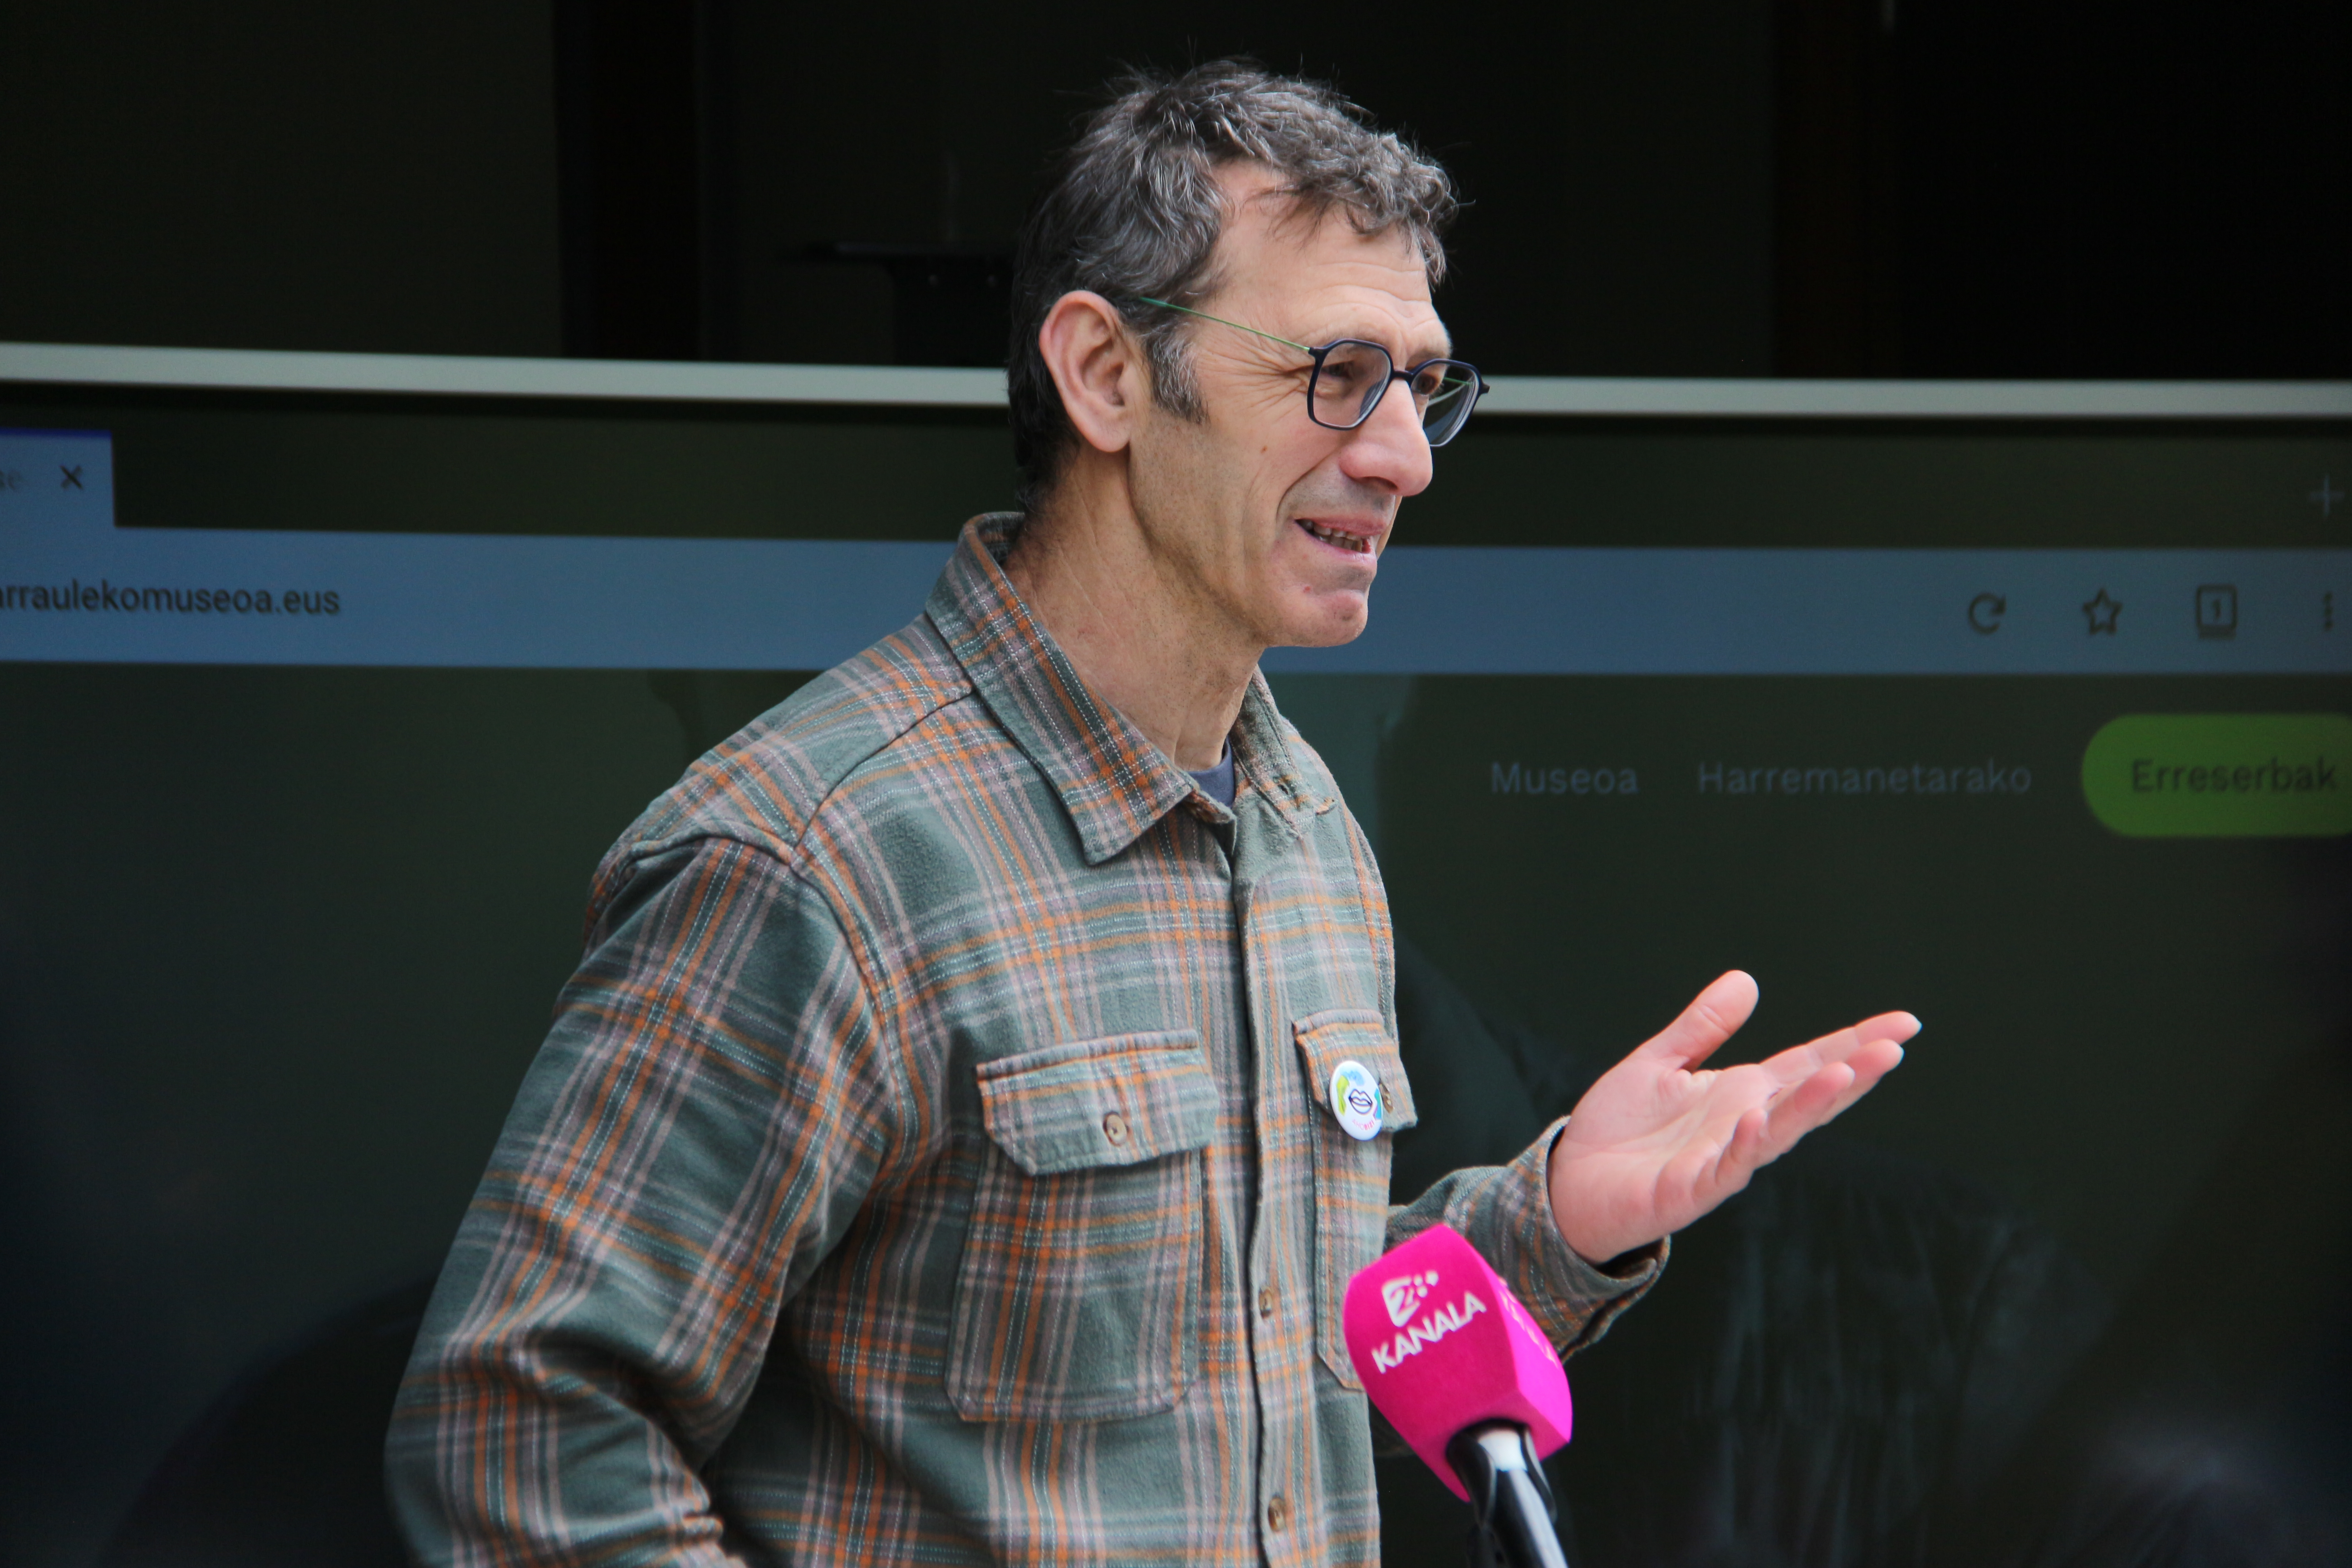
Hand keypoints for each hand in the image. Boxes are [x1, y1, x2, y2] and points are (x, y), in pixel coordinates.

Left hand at [1546, 971, 1915, 1263]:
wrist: (1572, 1182)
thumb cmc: (1619, 1129)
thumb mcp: (1660, 1063)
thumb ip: (1702, 1027)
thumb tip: (1746, 979)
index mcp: (1742, 1093)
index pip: (1810, 1063)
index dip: (1854, 1043)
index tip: (1904, 1023)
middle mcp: (1743, 1126)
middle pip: (1808, 1096)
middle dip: (1852, 1072)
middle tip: (1895, 1046)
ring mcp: (1722, 1160)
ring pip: (1778, 1132)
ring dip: (1812, 1105)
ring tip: (1845, 1073)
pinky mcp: (1690, 1190)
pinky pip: (1724, 1167)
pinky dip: (1743, 1144)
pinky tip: (1757, 1119)